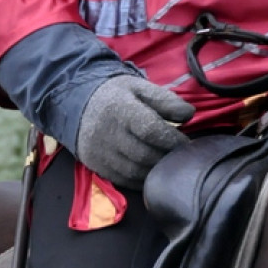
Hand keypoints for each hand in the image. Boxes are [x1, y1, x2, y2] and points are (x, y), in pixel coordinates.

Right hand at [75, 74, 194, 188]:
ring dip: (156, 172)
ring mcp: (100, 153)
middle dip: (167, 157)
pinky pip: (124, 180)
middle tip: (183, 157)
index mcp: (121, 109)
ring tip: (171, 166)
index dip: (171, 139)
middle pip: (143, 154)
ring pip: (134, 171)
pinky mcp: (97, 166)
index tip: (187, 143)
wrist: (78, 104)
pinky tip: (154, 174)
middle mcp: (108, 133)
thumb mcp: (140, 87)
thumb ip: (165, 99)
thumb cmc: (117, 94)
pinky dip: (142, 180)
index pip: (150, 129)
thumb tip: (189, 114)